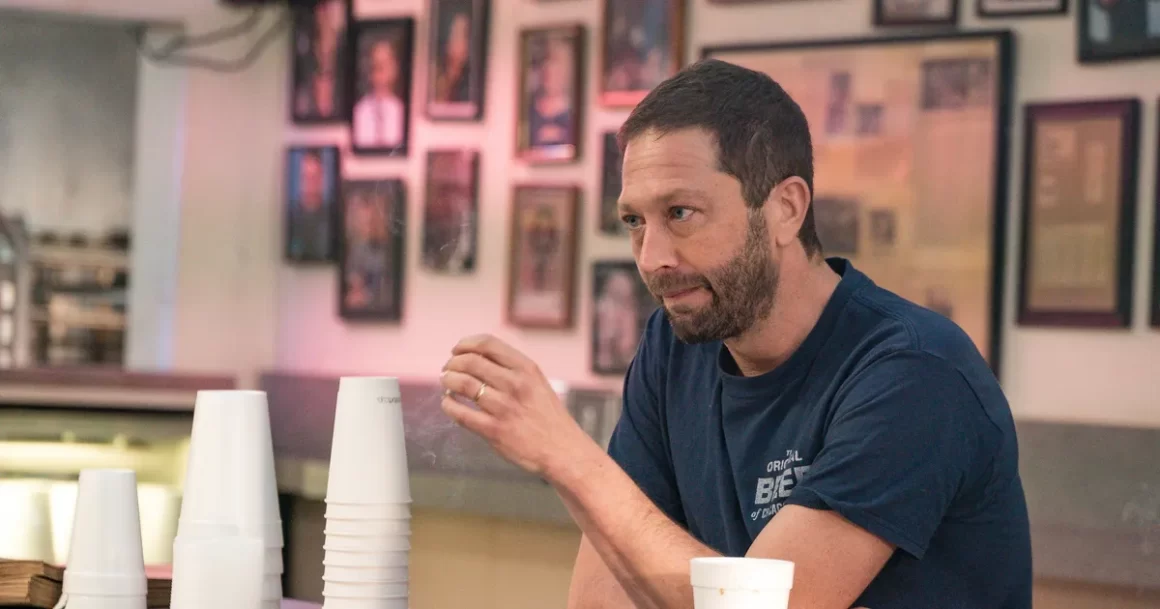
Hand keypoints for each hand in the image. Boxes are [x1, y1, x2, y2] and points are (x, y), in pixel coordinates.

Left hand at [439, 334, 595, 477]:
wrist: (563, 450)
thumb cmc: (548, 417)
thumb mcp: (537, 383)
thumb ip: (512, 369)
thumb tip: (475, 357)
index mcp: (526, 369)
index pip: (488, 344)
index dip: (465, 344)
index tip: (456, 349)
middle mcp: (515, 385)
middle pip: (471, 362)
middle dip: (453, 363)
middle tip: (447, 368)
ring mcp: (504, 408)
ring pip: (463, 385)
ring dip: (448, 381)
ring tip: (446, 382)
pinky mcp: (494, 431)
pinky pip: (461, 413)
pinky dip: (448, 405)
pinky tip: (448, 403)